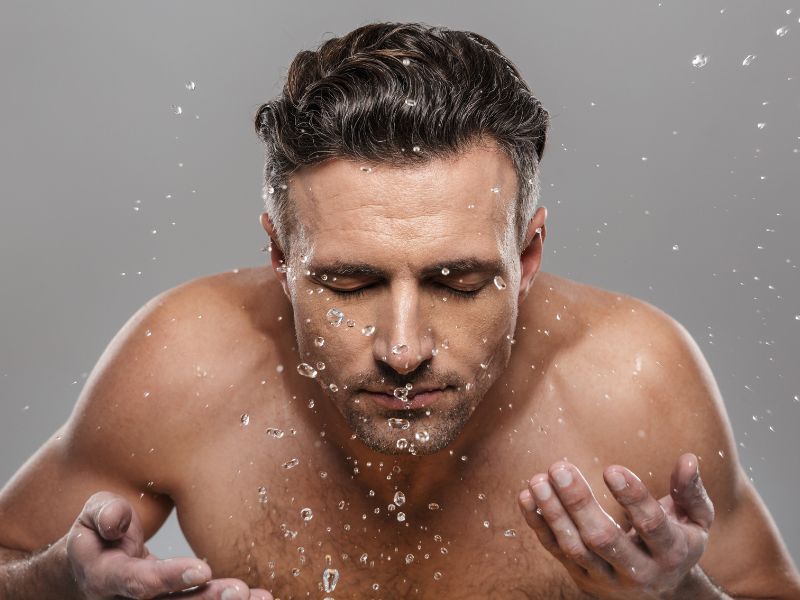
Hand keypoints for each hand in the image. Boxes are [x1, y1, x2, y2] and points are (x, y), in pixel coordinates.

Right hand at [65, 491, 272, 598]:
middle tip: (239, 592)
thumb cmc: (99, 533)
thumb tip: (116, 520)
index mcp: (105, 580)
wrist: (92, 567)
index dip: (169, 578)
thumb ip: (104, 514)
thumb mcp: (92, 516)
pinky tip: (260, 598)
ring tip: (260, 598)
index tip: (203, 569)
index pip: (138, 583)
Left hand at [517, 453, 713, 598]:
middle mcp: (638, 571)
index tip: (610, 468)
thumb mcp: (696, 520)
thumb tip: (689, 460)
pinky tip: (526, 495)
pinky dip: (538, 524)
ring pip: (575, 547)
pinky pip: (555, 550)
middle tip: (560, 467)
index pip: (651, 526)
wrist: (661, 593)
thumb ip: (690, 491)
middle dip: (579, 503)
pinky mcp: (581, 578)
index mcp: (671, 552)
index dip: (632, 497)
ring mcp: (606, 578)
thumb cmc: (677, 541)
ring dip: (553, 512)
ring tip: (539, 478)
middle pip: (603, 539)